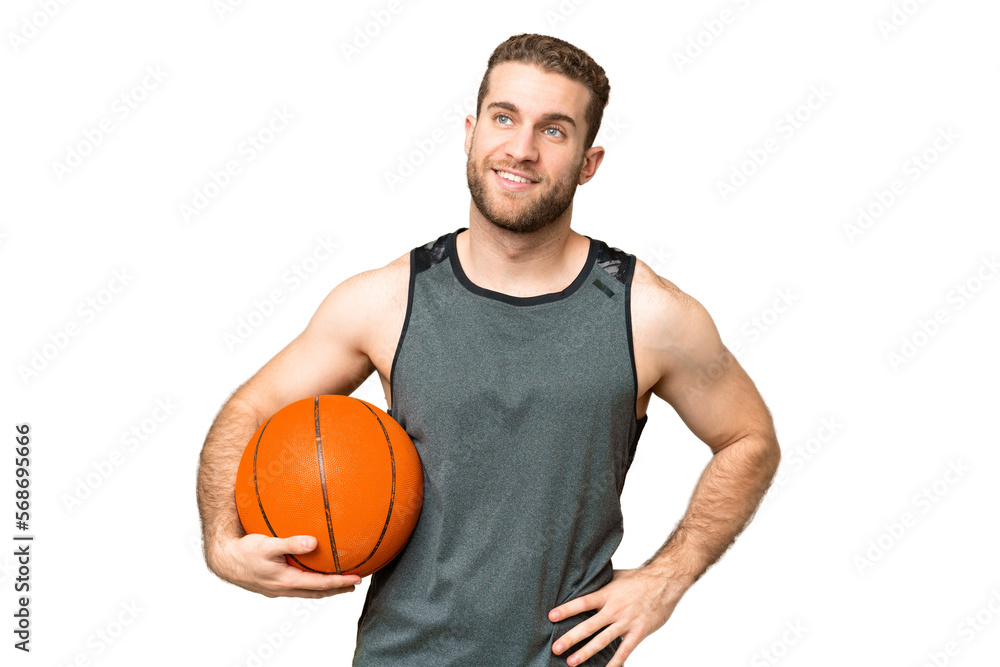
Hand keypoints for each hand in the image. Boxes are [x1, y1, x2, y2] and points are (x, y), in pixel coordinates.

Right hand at [207, 533, 362, 597]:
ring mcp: (277, 588)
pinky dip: (310, 582)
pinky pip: (297, 585)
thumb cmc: (244, 551)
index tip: (357, 579)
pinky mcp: (272, 583)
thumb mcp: (267, 545)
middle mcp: (283, 588)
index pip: (320, 584)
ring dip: (324, 587)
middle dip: (337, 589)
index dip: (340, 582)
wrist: (223, 559)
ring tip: (339, 582)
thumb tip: (314, 543)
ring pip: (307, 591)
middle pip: (317, 592)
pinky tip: (310, 572)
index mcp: (286, 581)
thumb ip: (291, 543)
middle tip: (354, 584)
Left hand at [548, 568, 682, 665]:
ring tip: (572, 662)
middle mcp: (614, 610)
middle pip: (589, 626)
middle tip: (556, 648)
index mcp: (607, 594)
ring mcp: (626, 622)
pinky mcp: (638, 632)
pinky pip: (624, 651)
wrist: (665, 582)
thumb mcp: (616, 576)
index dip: (566, 609)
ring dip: (586, 652)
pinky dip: (615, 662)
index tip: (551, 617)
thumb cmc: (639, 578)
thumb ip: (600, 583)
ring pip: (603, 641)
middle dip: (571, 638)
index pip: (582, 602)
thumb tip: (583, 580)